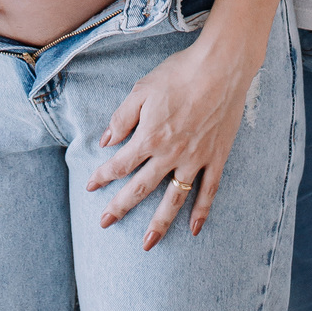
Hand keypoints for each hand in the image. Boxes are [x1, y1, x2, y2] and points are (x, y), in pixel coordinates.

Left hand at [84, 38, 258, 249]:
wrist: (221, 67)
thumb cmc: (179, 73)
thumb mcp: (142, 88)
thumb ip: (122, 117)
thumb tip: (106, 141)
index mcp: (150, 136)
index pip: (120, 164)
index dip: (103, 176)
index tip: (90, 185)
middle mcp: (170, 153)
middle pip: (141, 188)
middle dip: (120, 207)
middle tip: (105, 223)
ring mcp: (195, 158)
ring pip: (174, 198)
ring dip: (159, 223)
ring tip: (147, 243)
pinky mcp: (216, 157)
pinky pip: (208, 191)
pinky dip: (201, 211)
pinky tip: (194, 229)